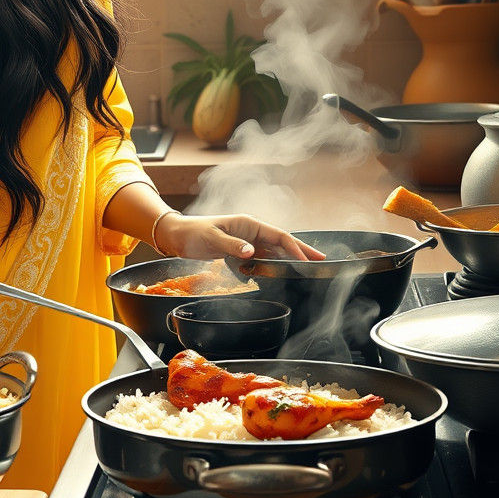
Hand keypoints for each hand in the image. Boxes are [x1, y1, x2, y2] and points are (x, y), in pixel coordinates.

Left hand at [157, 212, 325, 261]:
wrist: (176, 236)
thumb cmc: (192, 233)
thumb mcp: (211, 238)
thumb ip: (231, 245)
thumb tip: (252, 252)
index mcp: (248, 224)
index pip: (279, 236)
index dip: (295, 248)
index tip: (308, 261)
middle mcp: (250, 231)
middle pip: (281, 242)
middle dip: (301, 251)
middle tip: (322, 261)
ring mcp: (246, 241)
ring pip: (273, 251)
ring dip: (288, 260)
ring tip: (306, 269)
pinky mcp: (240, 251)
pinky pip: (261, 259)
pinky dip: (271, 266)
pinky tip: (279, 273)